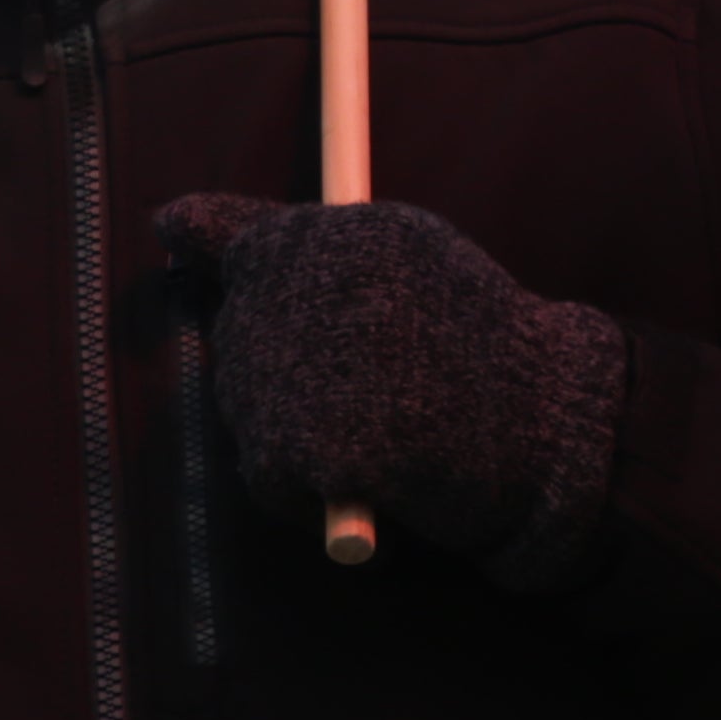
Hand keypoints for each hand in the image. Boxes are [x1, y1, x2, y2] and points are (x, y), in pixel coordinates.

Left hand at [157, 195, 625, 580]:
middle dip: (279, 371)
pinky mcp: (302, 444)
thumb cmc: (484, 345)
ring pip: (248, 412)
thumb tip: (173, 224)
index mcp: (330, 235)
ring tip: (382, 431)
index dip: (206, 242)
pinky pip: (270, 480)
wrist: (546, 423)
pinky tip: (370, 481)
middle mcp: (299, 290)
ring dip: (292, 432)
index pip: (241, 241)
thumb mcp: (404, 255)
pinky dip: (306, 495)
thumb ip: (302, 242)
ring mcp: (295, 368)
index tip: (177, 236)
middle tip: (363, 391)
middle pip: (239, 339)